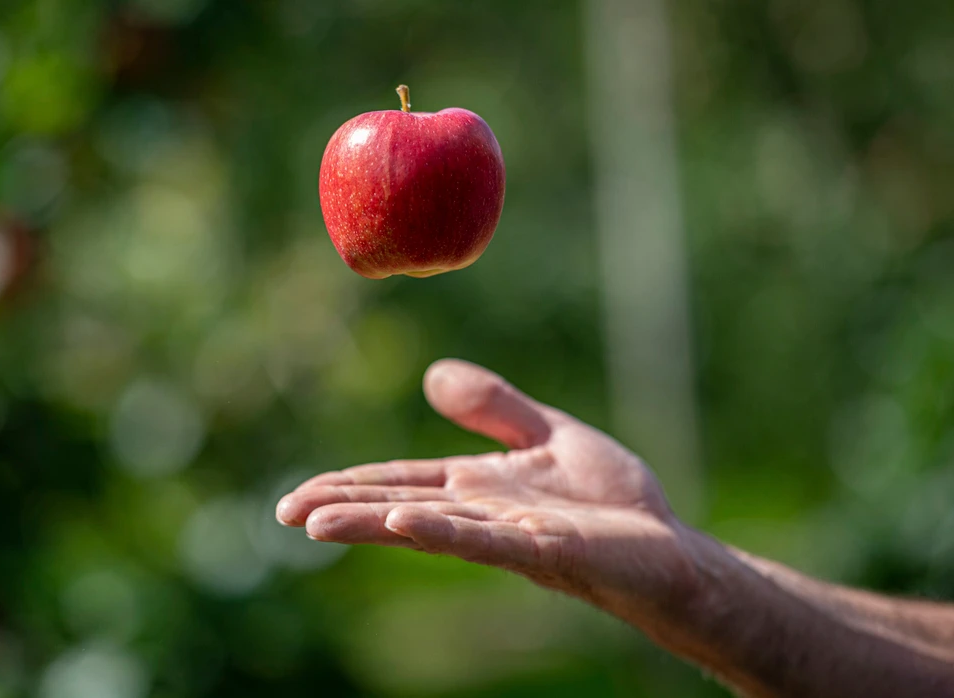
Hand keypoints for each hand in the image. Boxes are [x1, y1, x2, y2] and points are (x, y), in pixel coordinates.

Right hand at [277, 359, 705, 617]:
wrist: (668, 546)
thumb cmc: (613, 501)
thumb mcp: (548, 434)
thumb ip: (494, 407)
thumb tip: (431, 375)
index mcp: (475, 486)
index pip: (398, 483)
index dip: (348, 485)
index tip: (298, 496)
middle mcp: (480, 513)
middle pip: (397, 505)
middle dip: (342, 508)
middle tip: (285, 514)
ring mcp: (507, 533)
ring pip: (426, 525)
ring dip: (370, 523)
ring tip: (315, 523)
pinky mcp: (542, 548)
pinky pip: (483, 539)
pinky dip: (441, 530)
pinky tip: (400, 525)